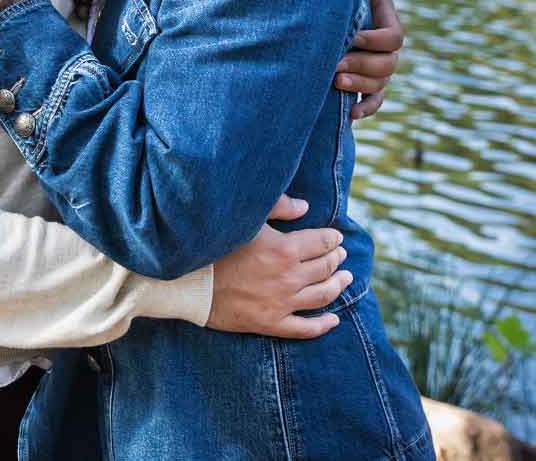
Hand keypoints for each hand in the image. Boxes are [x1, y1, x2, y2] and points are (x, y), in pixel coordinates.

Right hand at [207, 196, 350, 339]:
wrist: (189, 283)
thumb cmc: (216, 246)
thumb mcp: (246, 218)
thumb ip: (278, 207)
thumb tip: (305, 207)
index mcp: (284, 249)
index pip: (322, 242)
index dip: (333, 238)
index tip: (336, 237)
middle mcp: (289, 278)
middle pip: (325, 268)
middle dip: (337, 259)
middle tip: (341, 255)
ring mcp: (281, 303)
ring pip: (322, 296)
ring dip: (338, 286)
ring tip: (346, 279)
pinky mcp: (270, 323)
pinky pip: (304, 328)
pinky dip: (323, 325)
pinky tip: (334, 320)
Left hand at [338, 0, 404, 121]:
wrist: (339, 24)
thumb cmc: (351, 1)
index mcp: (389, 27)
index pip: (393, 38)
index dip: (375, 40)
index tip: (354, 37)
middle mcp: (389, 54)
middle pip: (386, 65)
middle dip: (362, 66)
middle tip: (336, 64)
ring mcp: (381, 74)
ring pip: (379, 85)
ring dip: (359, 86)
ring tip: (335, 82)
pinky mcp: (369, 90)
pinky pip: (375, 104)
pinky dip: (365, 109)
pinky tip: (350, 115)